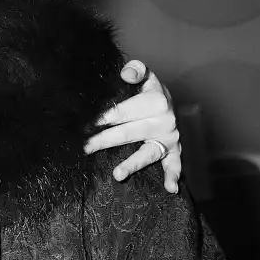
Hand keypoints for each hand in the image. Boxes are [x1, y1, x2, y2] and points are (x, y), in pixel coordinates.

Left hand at [85, 60, 181, 192]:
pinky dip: (174, 176)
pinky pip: (174, 164)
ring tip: (117, 174)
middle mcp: (164, 120)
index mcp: (156, 100)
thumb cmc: (148, 91)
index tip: (87, 125)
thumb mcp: (144, 76)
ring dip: (132, 164)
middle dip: (105, 140)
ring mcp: (169, 137)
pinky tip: (171, 189)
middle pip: (129, 133)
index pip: (124, 111)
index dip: (105, 117)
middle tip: (85, 147)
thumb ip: (135, 70)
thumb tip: (126, 74)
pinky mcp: (173, 150)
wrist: (168, 103)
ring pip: (147, 153)